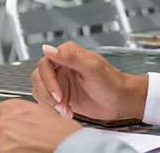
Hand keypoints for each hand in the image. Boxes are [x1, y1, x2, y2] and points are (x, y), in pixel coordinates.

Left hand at [0, 99, 81, 152]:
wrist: (65, 142)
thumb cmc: (59, 130)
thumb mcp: (38, 113)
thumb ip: (21, 116)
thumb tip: (18, 123)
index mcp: (12, 107)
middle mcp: (4, 121)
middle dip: (10, 139)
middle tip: (29, 139)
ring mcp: (3, 138)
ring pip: (4, 147)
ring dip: (15, 148)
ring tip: (34, 144)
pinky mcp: (4, 151)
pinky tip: (31, 150)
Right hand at [30, 42, 147, 120]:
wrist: (121, 101)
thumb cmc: (111, 83)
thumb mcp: (92, 68)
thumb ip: (70, 57)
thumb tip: (48, 48)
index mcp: (67, 55)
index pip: (44, 64)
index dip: (48, 80)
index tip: (58, 93)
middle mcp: (61, 66)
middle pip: (38, 78)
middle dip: (48, 94)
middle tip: (61, 103)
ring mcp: (60, 81)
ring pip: (40, 90)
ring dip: (50, 103)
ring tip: (65, 110)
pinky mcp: (61, 96)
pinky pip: (46, 101)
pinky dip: (53, 109)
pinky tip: (67, 112)